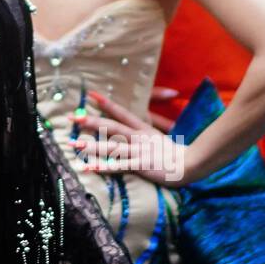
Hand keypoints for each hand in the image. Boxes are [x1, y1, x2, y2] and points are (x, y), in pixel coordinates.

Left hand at [72, 91, 194, 186]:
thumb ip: (150, 129)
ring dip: (91, 146)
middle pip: (111, 127)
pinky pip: (118, 166)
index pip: (122, 113)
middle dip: (91, 122)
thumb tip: (142, 126)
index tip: (90, 95)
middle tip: (72, 118)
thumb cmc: (176, 153)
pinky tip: (89, 168)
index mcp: (143, 129)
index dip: (106, 103)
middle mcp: (138, 138)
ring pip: (111, 147)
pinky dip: (102, 167)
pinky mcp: (141, 165)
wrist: (192, 163)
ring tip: (74, 144)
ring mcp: (139, 151)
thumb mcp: (161, 137)